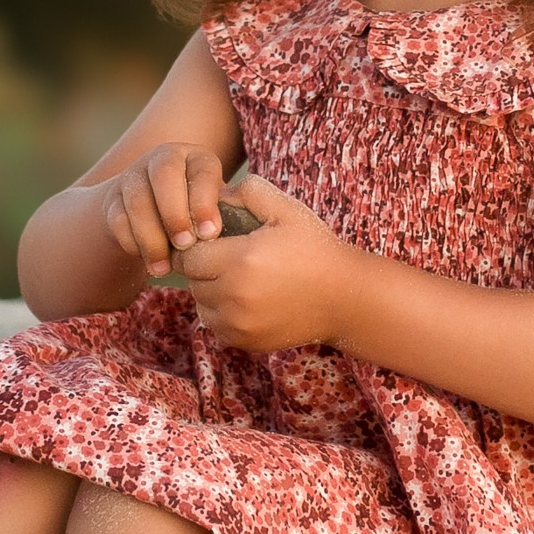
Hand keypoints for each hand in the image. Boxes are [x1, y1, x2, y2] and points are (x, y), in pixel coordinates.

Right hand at [99, 143, 230, 278]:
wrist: (155, 214)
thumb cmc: (198, 215)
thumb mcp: (214, 210)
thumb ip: (220, 216)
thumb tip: (224, 238)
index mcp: (197, 158)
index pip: (202, 171)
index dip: (205, 202)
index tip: (210, 234)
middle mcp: (164, 159)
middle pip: (164, 175)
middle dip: (174, 214)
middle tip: (185, 246)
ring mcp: (135, 176)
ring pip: (138, 200)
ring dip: (151, 237)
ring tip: (165, 268)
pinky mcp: (113, 197)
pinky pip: (118, 219)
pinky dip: (133, 243)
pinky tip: (149, 262)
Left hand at [177, 174, 350, 352]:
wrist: (344, 298)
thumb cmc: (315, 248)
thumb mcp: (287, 209)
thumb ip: (248, 191)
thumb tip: (215, 195)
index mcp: (242, 260)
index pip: (189, 255)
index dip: (200, 245)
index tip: (218, 240)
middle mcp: (235, 296)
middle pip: (192, 281)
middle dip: (205, 267)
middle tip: (231, 257)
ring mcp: (239, 324)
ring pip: (201, 304)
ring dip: (211, 291)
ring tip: (239, 278)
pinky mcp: (245, 342)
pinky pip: (215, 325)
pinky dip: (223, 313)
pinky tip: (247, 299)